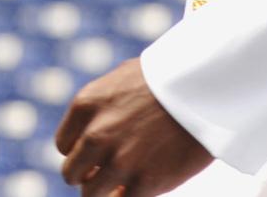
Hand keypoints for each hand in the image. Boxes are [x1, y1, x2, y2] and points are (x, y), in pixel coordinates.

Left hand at [55, 58, 210, 195]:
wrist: (203, 89)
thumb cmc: (166, 80)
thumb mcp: (120, 82)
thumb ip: (101, 107)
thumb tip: (92, 129)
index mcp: (85, 106)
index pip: (64, 145)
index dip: (79, 153)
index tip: (95, 156)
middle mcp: (95, 135)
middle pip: (71, 173)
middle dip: (87, 176)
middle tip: (104, 174)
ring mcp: (119, 161)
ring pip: (91, 194)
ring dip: (104, 191)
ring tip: (119, 185)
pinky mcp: (146, 182)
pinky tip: (136, 189)